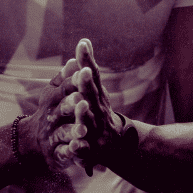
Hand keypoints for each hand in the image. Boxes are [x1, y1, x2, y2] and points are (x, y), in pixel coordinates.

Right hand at [25, 59, 89, 169]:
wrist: (31, 141)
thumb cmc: (50, 111)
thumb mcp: (54, 94)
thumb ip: (65, 78)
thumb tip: (75, 59)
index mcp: (52, 101)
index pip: (63, 89)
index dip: (73, 82)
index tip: (85, 72)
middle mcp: (51, 118)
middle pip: (61, 110)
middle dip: (70, 105)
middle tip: (81, 100)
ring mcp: (52, 136)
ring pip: (63, 133)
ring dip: (72, 131)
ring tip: (83, 129)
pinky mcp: (56, 154)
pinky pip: (63, 153)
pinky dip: (71, 152)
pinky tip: (78, 149)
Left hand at [68, 39, 125, 174]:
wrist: (118, 146)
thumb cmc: (100, 113)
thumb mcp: (95, 92)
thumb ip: (87, 70)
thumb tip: (84, 41)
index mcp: (97, 96)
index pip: (93, 75)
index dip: (87, 60)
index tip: (83, 43)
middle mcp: (98, 110)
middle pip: (93, 96)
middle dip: (88, 84)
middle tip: (84, 71)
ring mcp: (96, 130)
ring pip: (89, 121)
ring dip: (84, 113)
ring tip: (81, 103)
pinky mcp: (91, 150)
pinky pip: (84, 149)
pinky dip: (79, 147)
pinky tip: (74, 145)